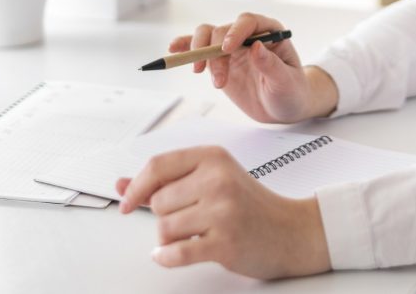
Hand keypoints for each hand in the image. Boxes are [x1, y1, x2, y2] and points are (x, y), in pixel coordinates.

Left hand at [116, 145, 330, 278]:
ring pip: (164, 228)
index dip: (136, 187)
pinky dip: (166, 257)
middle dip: (164, 216)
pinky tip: (168, 255)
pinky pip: (177, 252)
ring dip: (170, 239)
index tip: (128, 203)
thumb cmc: (250, 205)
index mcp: (213, 157)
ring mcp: (223, 211)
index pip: (158, 166)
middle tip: (188, 219)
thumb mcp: (213, 179)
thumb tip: (123, 186)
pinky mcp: (225, 242)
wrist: (292, 231)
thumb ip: (167, 180)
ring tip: (193, 235)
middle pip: (159, 201)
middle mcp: (218, 180)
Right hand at [172, 13, 336, 123]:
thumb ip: (272, 65)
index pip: (248, 22)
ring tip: (198, 72)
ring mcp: (232, 47)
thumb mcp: (286, 82)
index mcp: (270, 32)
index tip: (227, 48)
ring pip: (207, 36)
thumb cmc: (292, 91)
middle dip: (215, 53)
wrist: (283, 107)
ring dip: (199, 52)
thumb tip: (256, 47)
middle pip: (222, 30)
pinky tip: (174, 50)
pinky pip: (199, 49)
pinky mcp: (219, 61)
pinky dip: (185, 47)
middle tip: (218, 79)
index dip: (235, 31)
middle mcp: (248, 35)